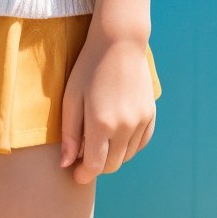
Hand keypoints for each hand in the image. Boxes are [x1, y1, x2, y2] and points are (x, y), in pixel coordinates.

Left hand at [60, 29, 155, 182]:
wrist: (119, 43)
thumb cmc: (88, 68)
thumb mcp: (71, 98)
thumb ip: (70, 134)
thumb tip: (67, 164)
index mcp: (101, 124)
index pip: (94, 166)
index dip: (84, 175)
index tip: (76, 174)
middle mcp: (124, 127)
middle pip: (111, 165)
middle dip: (96, 166)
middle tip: (84, 155)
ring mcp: (140, 121)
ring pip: (126, 156)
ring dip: (112, 156)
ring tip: (99, 140)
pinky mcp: (150, 114)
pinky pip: (140, 143)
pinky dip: (128, 146)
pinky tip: (116, 136)